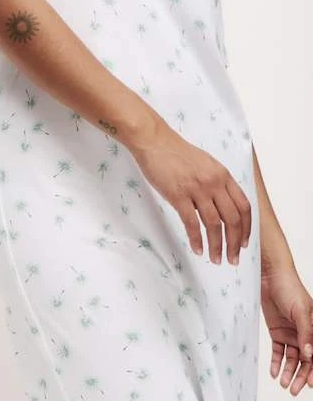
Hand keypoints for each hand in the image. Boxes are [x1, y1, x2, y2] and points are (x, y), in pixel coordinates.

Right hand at [128, 123, 251, 264]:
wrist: (154, 141)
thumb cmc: (176, 153)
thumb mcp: (205, 164)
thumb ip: (215, 183)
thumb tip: (217, 205)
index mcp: (223, 175)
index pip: (244, 206)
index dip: (246, 228)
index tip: (243, 243)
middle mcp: (215, 183)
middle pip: (233, 218)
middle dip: (234, 243)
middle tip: (232, 259)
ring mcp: (197, 189)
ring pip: (215, 224)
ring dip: (217, 245)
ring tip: (216, 260)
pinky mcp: (178, 195)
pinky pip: (192, 223)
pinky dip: (197, 239)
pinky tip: (198, 250)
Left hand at [260, 262, 312, 394]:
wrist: (270, 277)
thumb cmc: (290, 289)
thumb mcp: (301, 311)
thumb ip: (306, 333)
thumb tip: (310, 355)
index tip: (310, 384)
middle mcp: (306, 333)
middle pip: (306, 360)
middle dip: (301, 376)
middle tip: (294, 390)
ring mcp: (292, 333)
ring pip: (292, 358)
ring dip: (289, 372)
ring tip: (284, 385)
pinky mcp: (277, 332)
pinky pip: (279, 351)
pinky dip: (277, 363)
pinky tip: (275, 373)